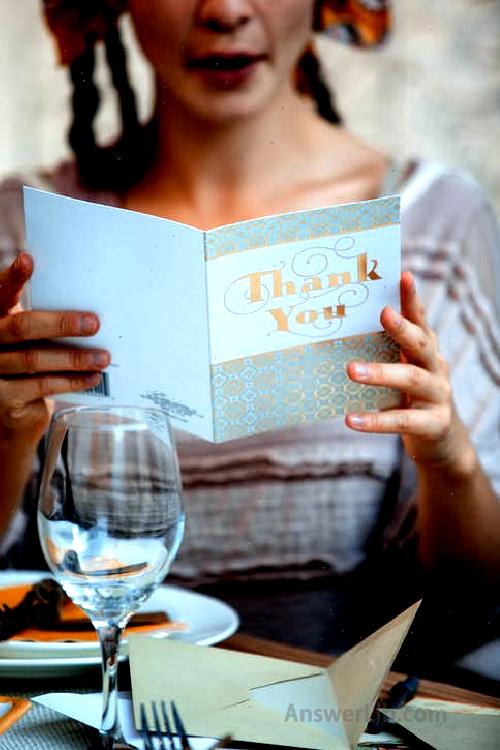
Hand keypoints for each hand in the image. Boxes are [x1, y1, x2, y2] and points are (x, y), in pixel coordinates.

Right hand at [0, 252, 109, 439]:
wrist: (13, 415)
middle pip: (22, 327)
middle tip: (94, 323)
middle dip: (61, 324)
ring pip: (34, 358)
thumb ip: (46, 323)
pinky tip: (92, 377)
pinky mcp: (3, 398)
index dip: (12, 277)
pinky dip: (71, 381)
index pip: (1, 293)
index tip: (28, 260)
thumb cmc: (28, 367)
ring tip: (102, 357)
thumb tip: (91, 313)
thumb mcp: (32, 340)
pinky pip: (41, 385)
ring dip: (74, 358)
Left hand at [345, 271, 473, 473]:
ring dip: (380, 373)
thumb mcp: (401, 370)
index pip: (420, 320)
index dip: (412, 299)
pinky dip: (376, 420)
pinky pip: (403, 421)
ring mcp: (438, 396)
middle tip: (383, 313)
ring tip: (351, 369)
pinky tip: (351, 419)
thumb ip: (382, 351)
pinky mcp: (434, 425)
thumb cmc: (409, 397)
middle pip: (421, 344)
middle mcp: (436, 368)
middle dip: (402, 328)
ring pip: (411, 380)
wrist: (441, 442)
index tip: (403, 275)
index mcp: (426, 350)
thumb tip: (338, 330)